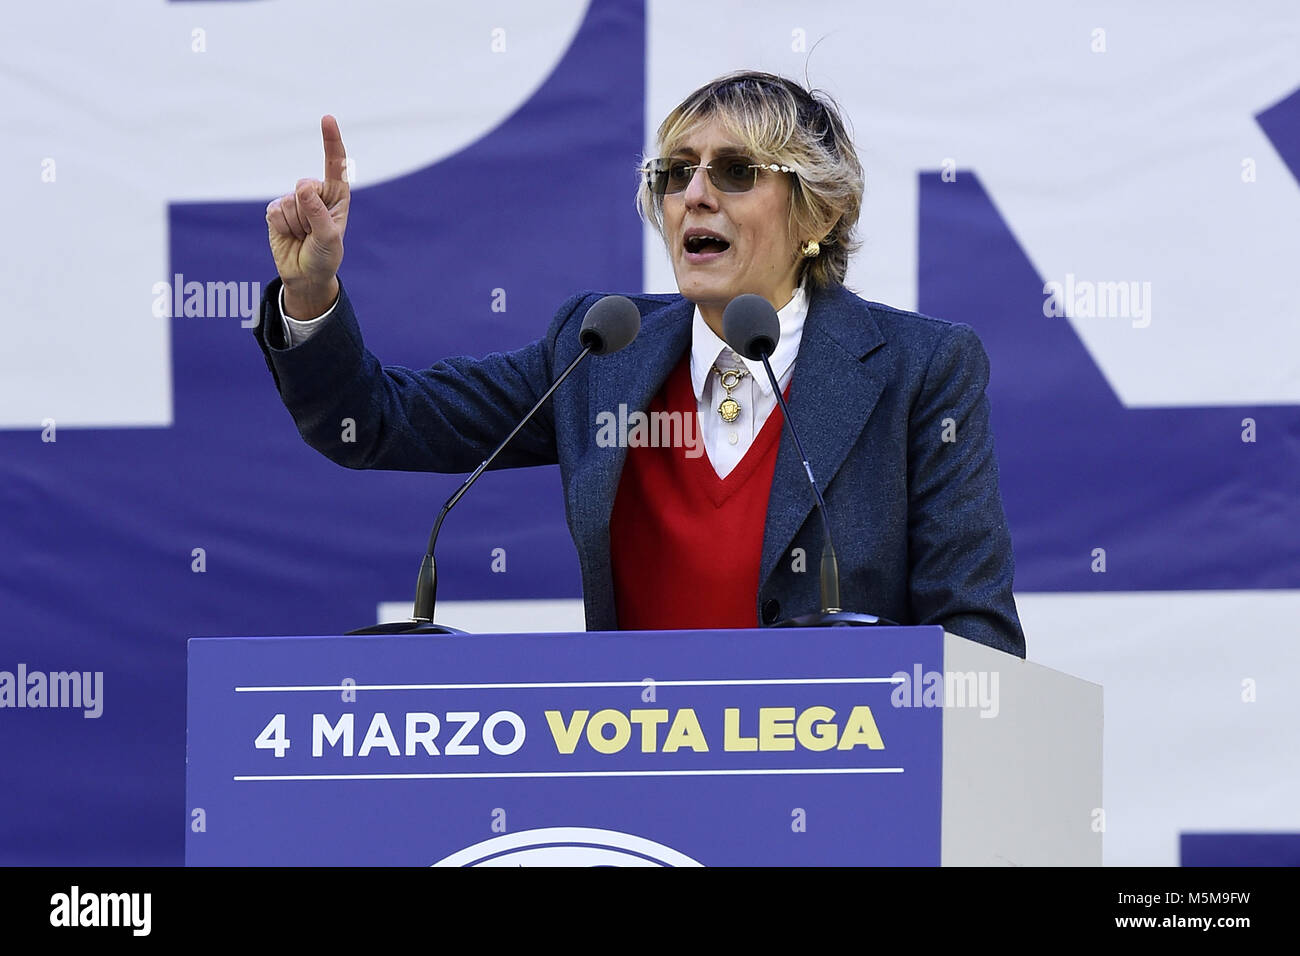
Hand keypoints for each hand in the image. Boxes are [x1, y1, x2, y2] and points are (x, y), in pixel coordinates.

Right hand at [266, 115, 348, 316]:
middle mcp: (316, 194)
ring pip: (288, 202)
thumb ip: (317, 212)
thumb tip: (302, 186)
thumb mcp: (328, 238)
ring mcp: (294, 201)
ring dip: (295, 224)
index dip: (331, 141)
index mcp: (336, 196)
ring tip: (303, 236)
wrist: (305, 275)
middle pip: (305, 187)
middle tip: (313, 234)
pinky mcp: (276, 210)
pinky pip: (275, 212)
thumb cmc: (325, 256)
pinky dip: (281, 227)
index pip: (334, 165)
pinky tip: (290, 235)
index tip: (327, 119)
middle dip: (307, 213)